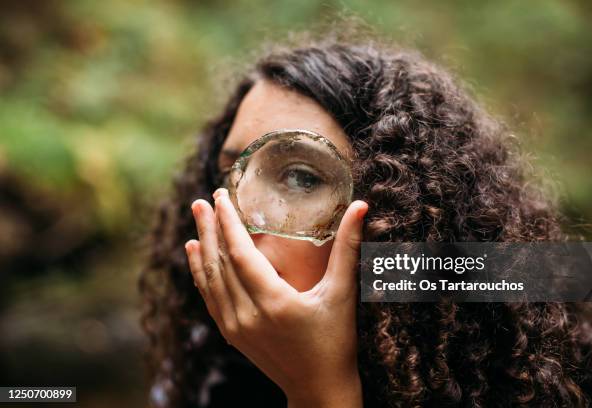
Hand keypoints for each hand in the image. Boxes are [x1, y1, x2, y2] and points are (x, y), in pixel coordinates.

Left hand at [185, 188, 367, 406]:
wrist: (319, 388)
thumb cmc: (336, 341)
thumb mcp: (342, 293)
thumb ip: (348, 248)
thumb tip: (361, 207)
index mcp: (274, 302)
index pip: (240, 254)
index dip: (229, 223)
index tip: (222, 197)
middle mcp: (248, 315)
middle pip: (219, 262)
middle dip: (210, 227)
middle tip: (202, 200)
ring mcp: (236, 327)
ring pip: (209, 279)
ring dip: (201, 246)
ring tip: (197, 217)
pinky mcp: (232, 334)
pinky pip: (209, 296)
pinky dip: (200, 272)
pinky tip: (195, 254)